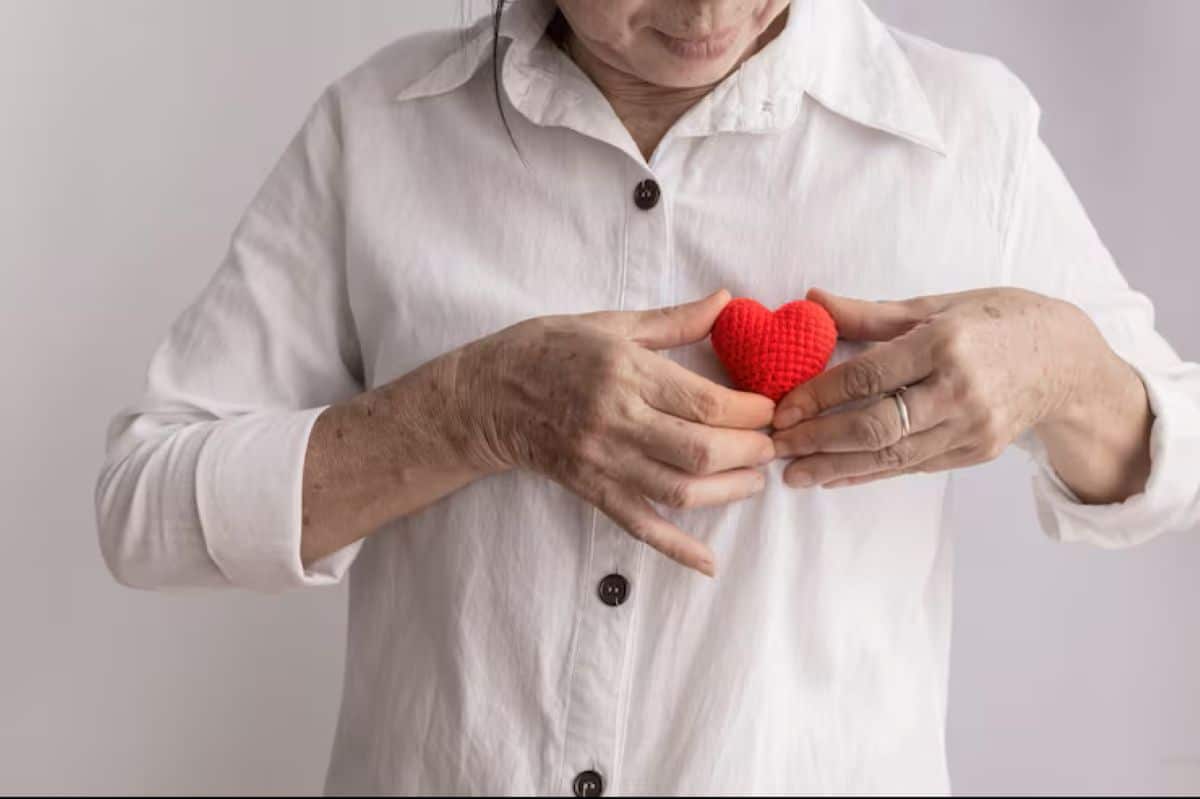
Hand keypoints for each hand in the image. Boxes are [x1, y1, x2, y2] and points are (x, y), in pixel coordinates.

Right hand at [454, 289, 775, 575]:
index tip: (770, 409)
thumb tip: (726, 301)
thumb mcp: (609, 323)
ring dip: (728, 492)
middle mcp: (615, 420)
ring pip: (679, 490)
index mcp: (624, 372)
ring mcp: (602, 461)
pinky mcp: (591, 490)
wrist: (485, 395)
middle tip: (770, 445)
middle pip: (699, 449)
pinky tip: (709, 563)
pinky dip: (678, 548)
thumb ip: (672, 321)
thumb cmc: (547, 350)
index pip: (704, 401)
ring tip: (754, 481)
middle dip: (748, 451)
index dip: (749, 411)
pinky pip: (640, 525)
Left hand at [770, 286, 1112, 487]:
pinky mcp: (976, 452)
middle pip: (876, 425)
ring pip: (892, 456)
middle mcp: (959, 390)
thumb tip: (812, 299)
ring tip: (794, 475)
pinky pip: (913, 467)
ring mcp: (971, 427)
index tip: (781, 409)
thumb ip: (871, 314)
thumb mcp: (938, 305)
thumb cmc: (997, 321)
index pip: (868, 376)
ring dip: (836, 467)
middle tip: (775, 448)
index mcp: (944, 343)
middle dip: (819, 440)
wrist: (1067, 360)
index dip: (819, 396)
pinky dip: (870, 473)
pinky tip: (834, 476)